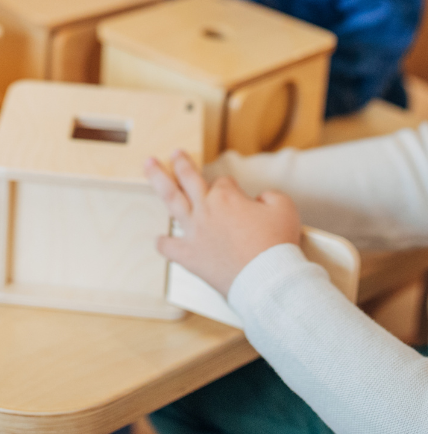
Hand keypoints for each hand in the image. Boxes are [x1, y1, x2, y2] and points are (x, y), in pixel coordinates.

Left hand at [145, 150, 300, 295]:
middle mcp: (205, 209)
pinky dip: (164, 243)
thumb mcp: (285, 209)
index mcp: (226, 197)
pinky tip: (160, 240)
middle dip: (181, 163)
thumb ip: (271, 196)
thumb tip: (260, 199)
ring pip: (170, 199)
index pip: (224, 182)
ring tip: (149, 165)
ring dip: (158, 179)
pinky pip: (170, 247)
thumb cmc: (277, 246)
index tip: (239, 198)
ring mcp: (194, 231)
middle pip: (188, 177)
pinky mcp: (190, 256)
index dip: (232, 189)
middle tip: (175, 153)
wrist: (268, 280)